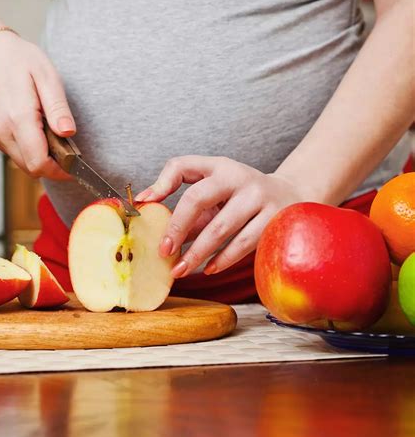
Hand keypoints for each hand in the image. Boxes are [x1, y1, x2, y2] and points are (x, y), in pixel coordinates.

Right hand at [0, 31, 74, 179]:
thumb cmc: (16, 59)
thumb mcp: (46, 76)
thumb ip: (58, 108)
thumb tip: (68, 132)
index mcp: (18, 118)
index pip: (40, 164)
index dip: (60, 171)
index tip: (74, 166)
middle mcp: (1, 131)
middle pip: (32, 168)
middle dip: (53, 166)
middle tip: (67, 151)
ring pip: (22, 163)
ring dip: (40, 157)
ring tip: (50, 135)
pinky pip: (12, 152)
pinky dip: (27, 149)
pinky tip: (34, 131)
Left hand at [135, 156, 307, 277]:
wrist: (291, 195)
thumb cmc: (241, 193)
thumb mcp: (216, 185)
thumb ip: (185, 197)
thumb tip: (147, 206)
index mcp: (220, 167)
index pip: (182, 168)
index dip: (161, 186)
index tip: (145, 207)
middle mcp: (239, 178)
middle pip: (197, 199)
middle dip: (176, 228)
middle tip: (163, 252)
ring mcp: (259, 198)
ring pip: (221, 229)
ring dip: (197, 253)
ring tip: (181, 270)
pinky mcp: (274, 220)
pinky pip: (243, 244)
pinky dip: (223, 259)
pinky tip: (209, 269)